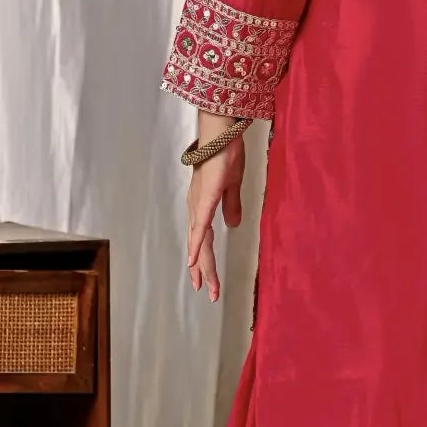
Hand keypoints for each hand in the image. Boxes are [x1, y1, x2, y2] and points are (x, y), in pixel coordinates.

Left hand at [185, 130, 245, 301]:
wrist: (222, 132)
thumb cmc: (226, 152)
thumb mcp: (233, 185)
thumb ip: (232, 206)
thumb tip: (232, 225)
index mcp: (203, 205)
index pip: (204, 239)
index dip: (205, 261)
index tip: (206, 282)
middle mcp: (197, 208)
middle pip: (201, 246)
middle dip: (206, 271)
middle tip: (209, 294)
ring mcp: (199, 203)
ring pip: (200, 241)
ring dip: (203, 265)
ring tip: (204, 286)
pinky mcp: (206, 197)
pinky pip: (201, 225)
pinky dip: (196, 244)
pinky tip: (193, 261)